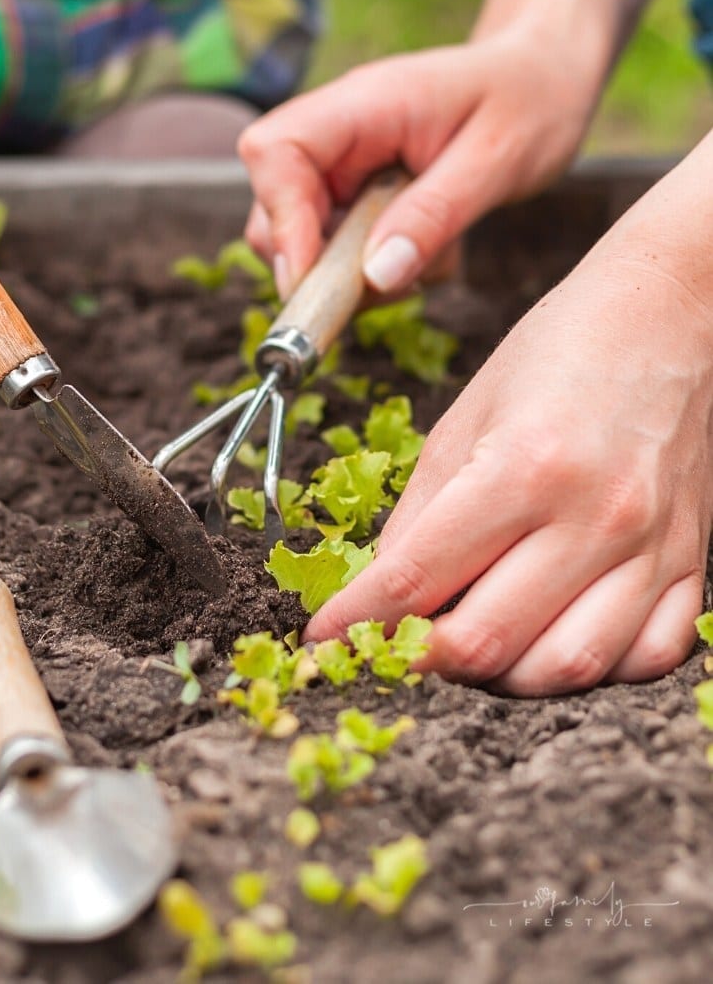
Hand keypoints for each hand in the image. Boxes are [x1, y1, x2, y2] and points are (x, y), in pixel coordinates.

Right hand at [239, 26, 600, 301]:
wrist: (546, 75)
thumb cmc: (529, 100)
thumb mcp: (498, 160)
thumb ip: (435, 215)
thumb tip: (375, 277)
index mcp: (361, 104)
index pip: (274, 152)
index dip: (281, 221)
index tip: (313, 279)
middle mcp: (338, 133)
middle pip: (273, 206)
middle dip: (318, 263)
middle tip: (389, 285)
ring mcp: (345, 165)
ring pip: (304, 240)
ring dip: (356, 274)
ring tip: (431, 258)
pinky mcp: (359, 194)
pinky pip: (342, 250)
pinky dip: (380, 271)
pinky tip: (433, 251)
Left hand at [303, 228, 712, 694]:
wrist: (667, 317)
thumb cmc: (559, 353)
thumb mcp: (465, 414)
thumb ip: (420, 510)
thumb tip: (379, 589)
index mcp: (523, 466)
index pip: (416, 578)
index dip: (355, 621)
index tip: (322, 639)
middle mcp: (593, 516)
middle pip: (486, 641)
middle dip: (420, 659)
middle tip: (393, 646)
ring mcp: (652, 547)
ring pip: (567, 669)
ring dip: (502, 679)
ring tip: (468, 650)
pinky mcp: (691, 562)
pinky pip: (649, 658)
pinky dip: (590, 668)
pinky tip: (552, 640)